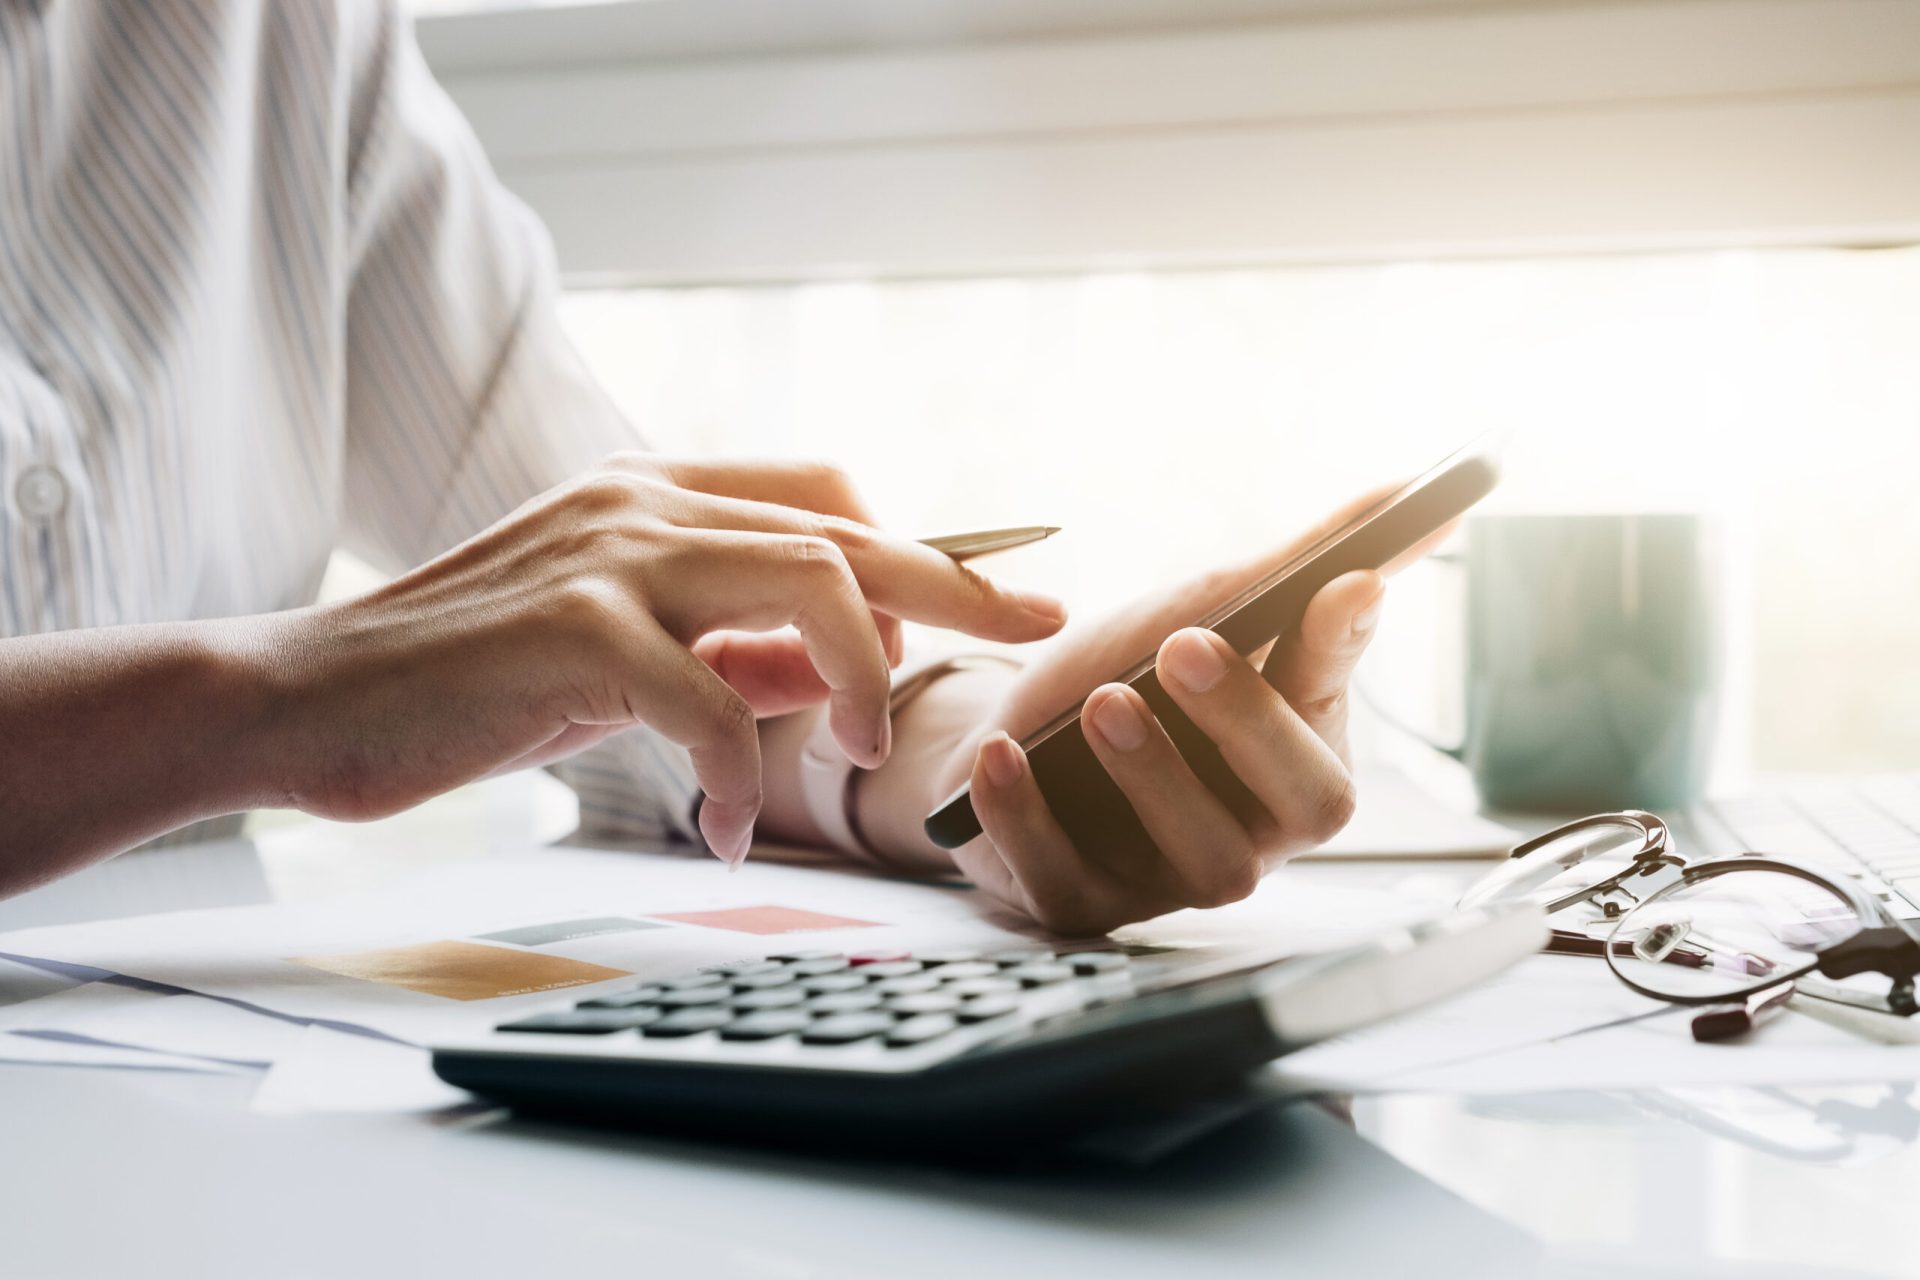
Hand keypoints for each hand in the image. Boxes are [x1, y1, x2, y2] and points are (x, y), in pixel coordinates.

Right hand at [265, 455, 1065, 859]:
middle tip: (1039, 626)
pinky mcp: (570, 628)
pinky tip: (724, 827)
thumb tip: (827, 671)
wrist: (306, 699)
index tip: (990, 595)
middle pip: (844, 527)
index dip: (918, 541)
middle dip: (957, 581)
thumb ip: (721, 648)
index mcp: (655, 497)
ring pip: (804, 581)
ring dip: (860, 671)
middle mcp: (643, 503)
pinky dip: (736, 772)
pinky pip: (706, 696)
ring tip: (863, 751)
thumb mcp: (613, 654)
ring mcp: (609, 555)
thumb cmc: (467, 681)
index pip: (822, 492)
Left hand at [923, 490, 1422, 933]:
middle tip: (1186, 645)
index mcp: (1303, 756)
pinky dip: (1032, 821)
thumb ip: (1303, 568)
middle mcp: (1259, 832)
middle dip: (1250, 722)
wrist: (1010, 740)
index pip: (1342, 705)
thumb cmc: (1128, 677)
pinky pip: (1069, 883)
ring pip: (1203, 860)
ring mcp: (1174, 881)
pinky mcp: (1085, 907)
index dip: (1340, 651)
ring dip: (1153, 774)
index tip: (1343, 583)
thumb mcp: (1203, 611)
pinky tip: (1004, 757)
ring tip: (1101, 701)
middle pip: (1302, 804)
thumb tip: (1429, 504)